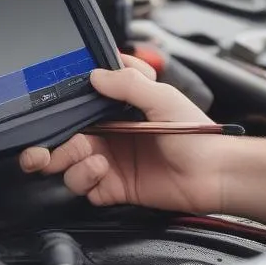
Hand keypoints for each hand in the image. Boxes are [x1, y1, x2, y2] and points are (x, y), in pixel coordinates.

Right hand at [19, 56, 225, 214]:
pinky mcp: (117, 189)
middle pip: (64, 143)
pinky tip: (102, 175)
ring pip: (70, 168)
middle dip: (53, 148)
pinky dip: (87, 184)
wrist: (216, 174)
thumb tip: (96, 74)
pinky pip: (87, 190)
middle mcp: (110, 137)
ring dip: (73, 166)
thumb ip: (129, 83)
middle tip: (54, 151)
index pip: (77, 111)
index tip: (49, 119)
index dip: (59, 117)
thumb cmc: (197, 134)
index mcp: (118, 111)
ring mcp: (112, 164)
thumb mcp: (164, 97)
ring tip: (96, 162)